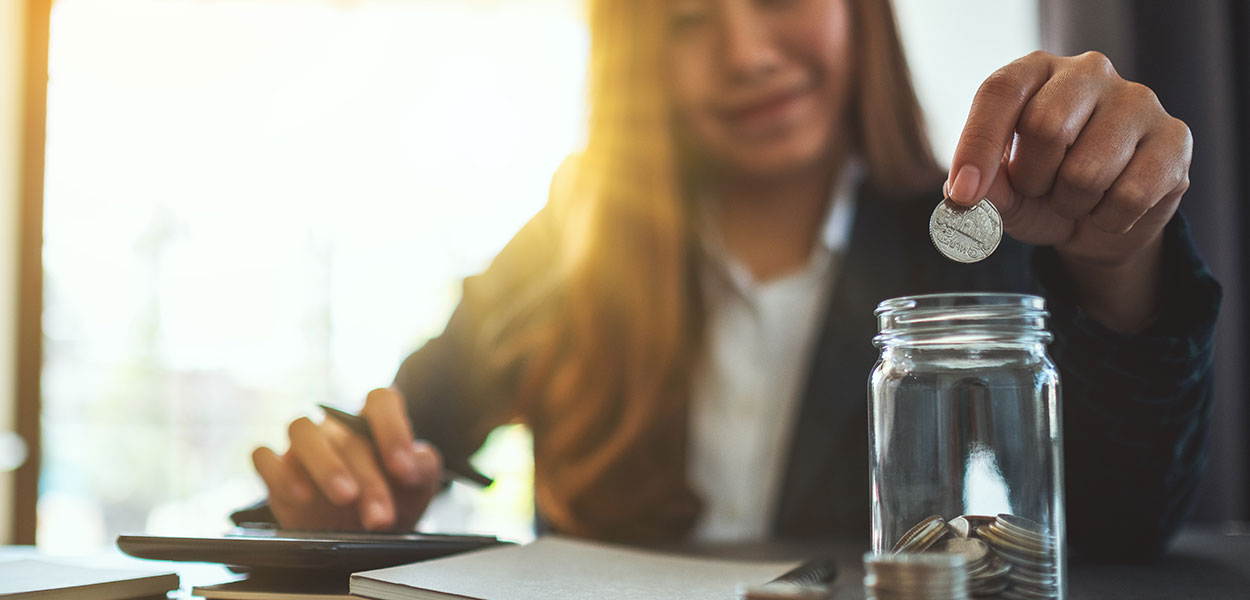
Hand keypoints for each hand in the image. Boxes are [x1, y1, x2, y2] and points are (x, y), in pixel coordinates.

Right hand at [252, 388, 442, 530]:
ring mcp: (305, 445)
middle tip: (381, 517)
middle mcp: (338, 426)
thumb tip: (415, 459)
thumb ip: (424, 467)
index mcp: (375, 420)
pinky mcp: (278, 469)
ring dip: (325, 465)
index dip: (393, 429)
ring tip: (345, 498)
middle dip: (369, 480)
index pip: (381, 400)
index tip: (404, 470)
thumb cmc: (393, 499)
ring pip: (302, 429)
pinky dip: (280, 473)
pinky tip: (301, 497)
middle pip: (348, 434)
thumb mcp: (418, 486)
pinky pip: (264, 456)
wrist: (363, 533)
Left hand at [947, 51, 1191, 330]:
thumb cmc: (1042, 192)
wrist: (1099, 224)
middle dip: (1033, 179)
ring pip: (1088, 171)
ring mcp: (1137, 101)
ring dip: (1071, 204)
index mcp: (1036, 72)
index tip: (964, 193)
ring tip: (1076, 198)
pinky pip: (1130, 196)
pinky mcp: (1175, 137)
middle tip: (1039, 190)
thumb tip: (966, 192)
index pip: (1000, 91)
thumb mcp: (1002, 193)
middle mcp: (1089, 73)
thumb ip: (983, 188)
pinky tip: (1110, 207)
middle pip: (1047, 126)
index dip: (977, 145)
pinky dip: (1108, 219)